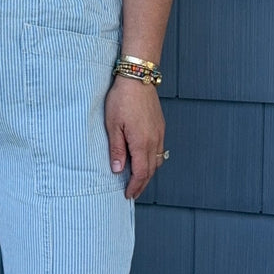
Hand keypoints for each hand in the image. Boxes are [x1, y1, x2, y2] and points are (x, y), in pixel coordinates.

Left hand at [104, 77, 165, 199]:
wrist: (138, 78)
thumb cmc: (122, 99)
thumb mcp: (113, 125)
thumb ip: (117, 149)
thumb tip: (118, 169)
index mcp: (142, 143)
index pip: (141, 173)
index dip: (135, 186)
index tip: (128, 194)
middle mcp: (154, 140)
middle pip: (151, 170)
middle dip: (142, 184)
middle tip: (133, 193)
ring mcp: (159, 133)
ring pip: (158, 160)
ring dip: (149, 173)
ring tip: (139, 180)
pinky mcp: (160, 126)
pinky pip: (160, 149)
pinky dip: (153, 160)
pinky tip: (145, 160)